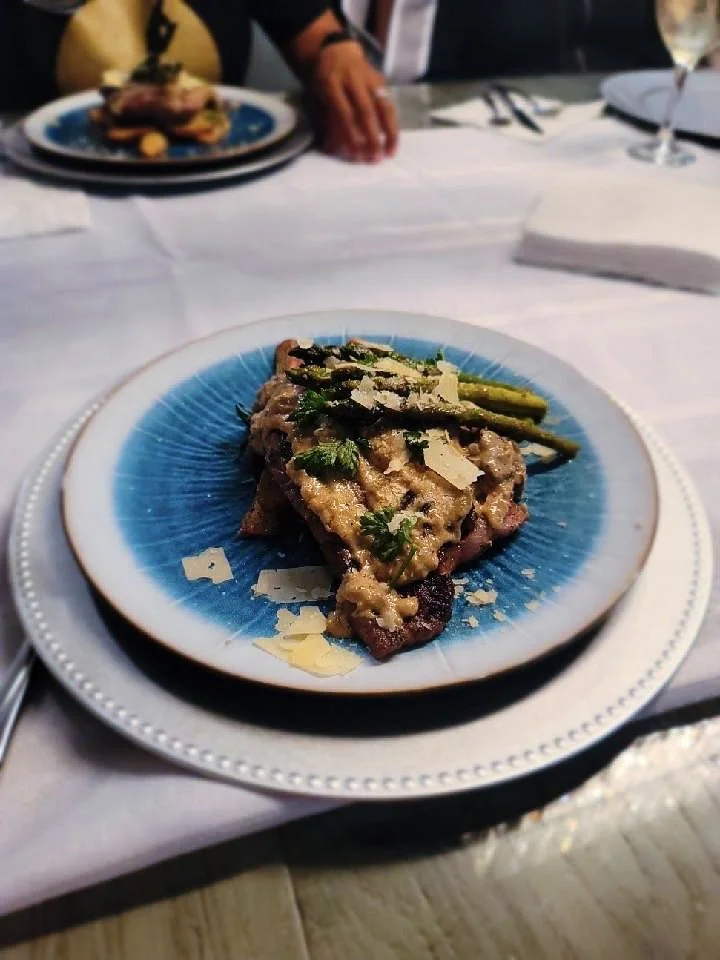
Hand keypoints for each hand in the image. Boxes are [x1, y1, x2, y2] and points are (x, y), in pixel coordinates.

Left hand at [311, 41, 397, 162]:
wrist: (338, 51)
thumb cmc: (325, 79)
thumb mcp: (318, 97)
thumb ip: (327, 121)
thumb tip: (334, 149)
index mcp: (333, 83)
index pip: (344, 114)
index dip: (351, 136)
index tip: (355, 156)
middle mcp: (353, 79)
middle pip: (367, 112)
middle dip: (372, 138)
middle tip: (374, 159)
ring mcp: (370, 78)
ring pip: (384, 106)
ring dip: (389, 132)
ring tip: (390, 152)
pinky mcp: (381, 80)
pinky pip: (389, 104)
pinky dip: (392, 124)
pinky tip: (392, 140)